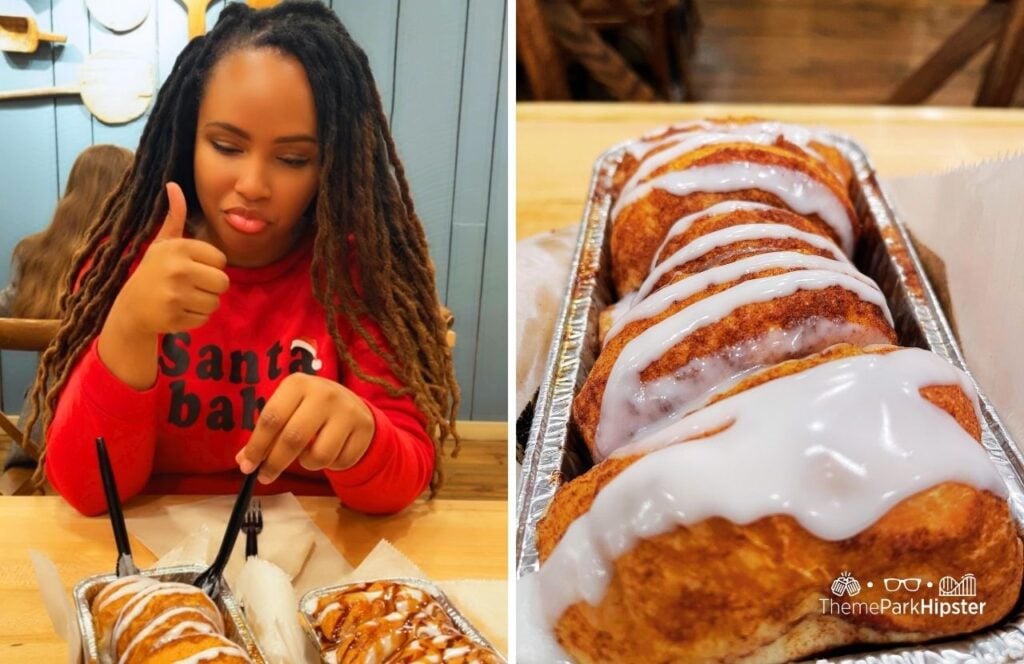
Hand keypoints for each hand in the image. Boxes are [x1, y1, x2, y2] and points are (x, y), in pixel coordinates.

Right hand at [111, 182, 229, 335]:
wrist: (131, 308)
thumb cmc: (153, 272)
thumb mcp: (162, 243)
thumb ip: (175, 217)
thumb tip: (173, 184)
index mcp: (179, 247)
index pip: (221, 261)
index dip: (210, 267)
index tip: (190, 268)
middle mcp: (177, 269)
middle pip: (223, 283)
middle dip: (210, 287)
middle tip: (190, 286)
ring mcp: (175, 294)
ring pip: (215, 302)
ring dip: (203, 303)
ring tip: (183, 298)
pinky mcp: (174, 317)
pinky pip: (205, 319)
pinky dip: (195, 318)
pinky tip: (177, 311)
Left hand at [235, 372, 375, 482]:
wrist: (352, 404)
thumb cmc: (309, 408)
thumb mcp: (287, 410)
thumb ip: (267, 433)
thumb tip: (244, 461)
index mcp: (298, 384)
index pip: (271, 418)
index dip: (257, 446)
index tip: (247, 467)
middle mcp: (324, 394)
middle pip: (293, 438)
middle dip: (275, 463)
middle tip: (265, 477)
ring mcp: (347, 411)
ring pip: (318, 456)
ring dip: (307, 464)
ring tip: (308, 454)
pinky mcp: (364, 428)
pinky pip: (339, 462)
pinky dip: (331, 465)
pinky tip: (331, 451)